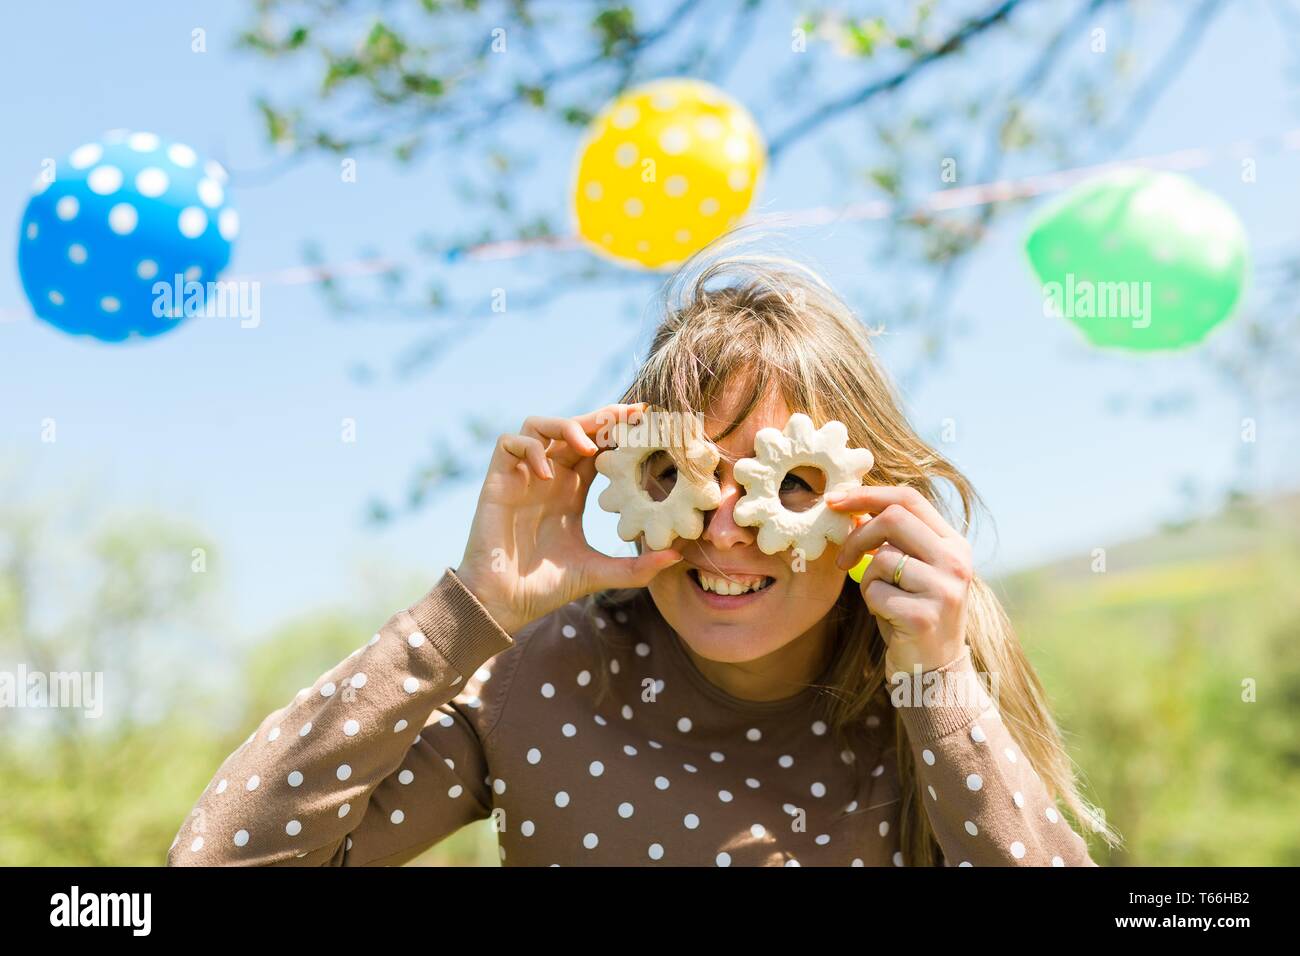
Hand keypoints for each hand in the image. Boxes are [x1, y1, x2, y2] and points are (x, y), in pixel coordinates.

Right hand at [454, 403, 684, 633]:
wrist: (504, 602)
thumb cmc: (546, 587)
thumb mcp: (599, 572)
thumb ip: (636, 567)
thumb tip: (677, 556)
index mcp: (573, 490)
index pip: (598, 446)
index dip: (618, 431)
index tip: (647, 423)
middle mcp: (549, 477)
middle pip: (574, 427)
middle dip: (601, 417)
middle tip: (630, 417)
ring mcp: (523, 476)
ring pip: (539, 425)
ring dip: (565, 426)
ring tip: (589, 448)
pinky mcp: (498, 480)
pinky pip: (510, 443)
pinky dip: (531, 448)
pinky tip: (548, 475)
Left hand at [826, 485, 973, 675]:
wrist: (932, 672)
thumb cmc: (912, 614)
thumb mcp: (909, 571)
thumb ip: (892, 540)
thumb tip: (849, 506)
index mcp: (954, 544)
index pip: (909, 499)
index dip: (867, 494)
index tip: (834, 500)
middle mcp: (956, 562)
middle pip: (893, 519)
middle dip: (857, 535)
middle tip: (842, 560)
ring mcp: (945, 589)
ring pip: (882, 558)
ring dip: (868, 580)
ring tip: (883, 601)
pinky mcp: (925, 616)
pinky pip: (876, 592)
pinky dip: (872, 604)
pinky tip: (889, 619)